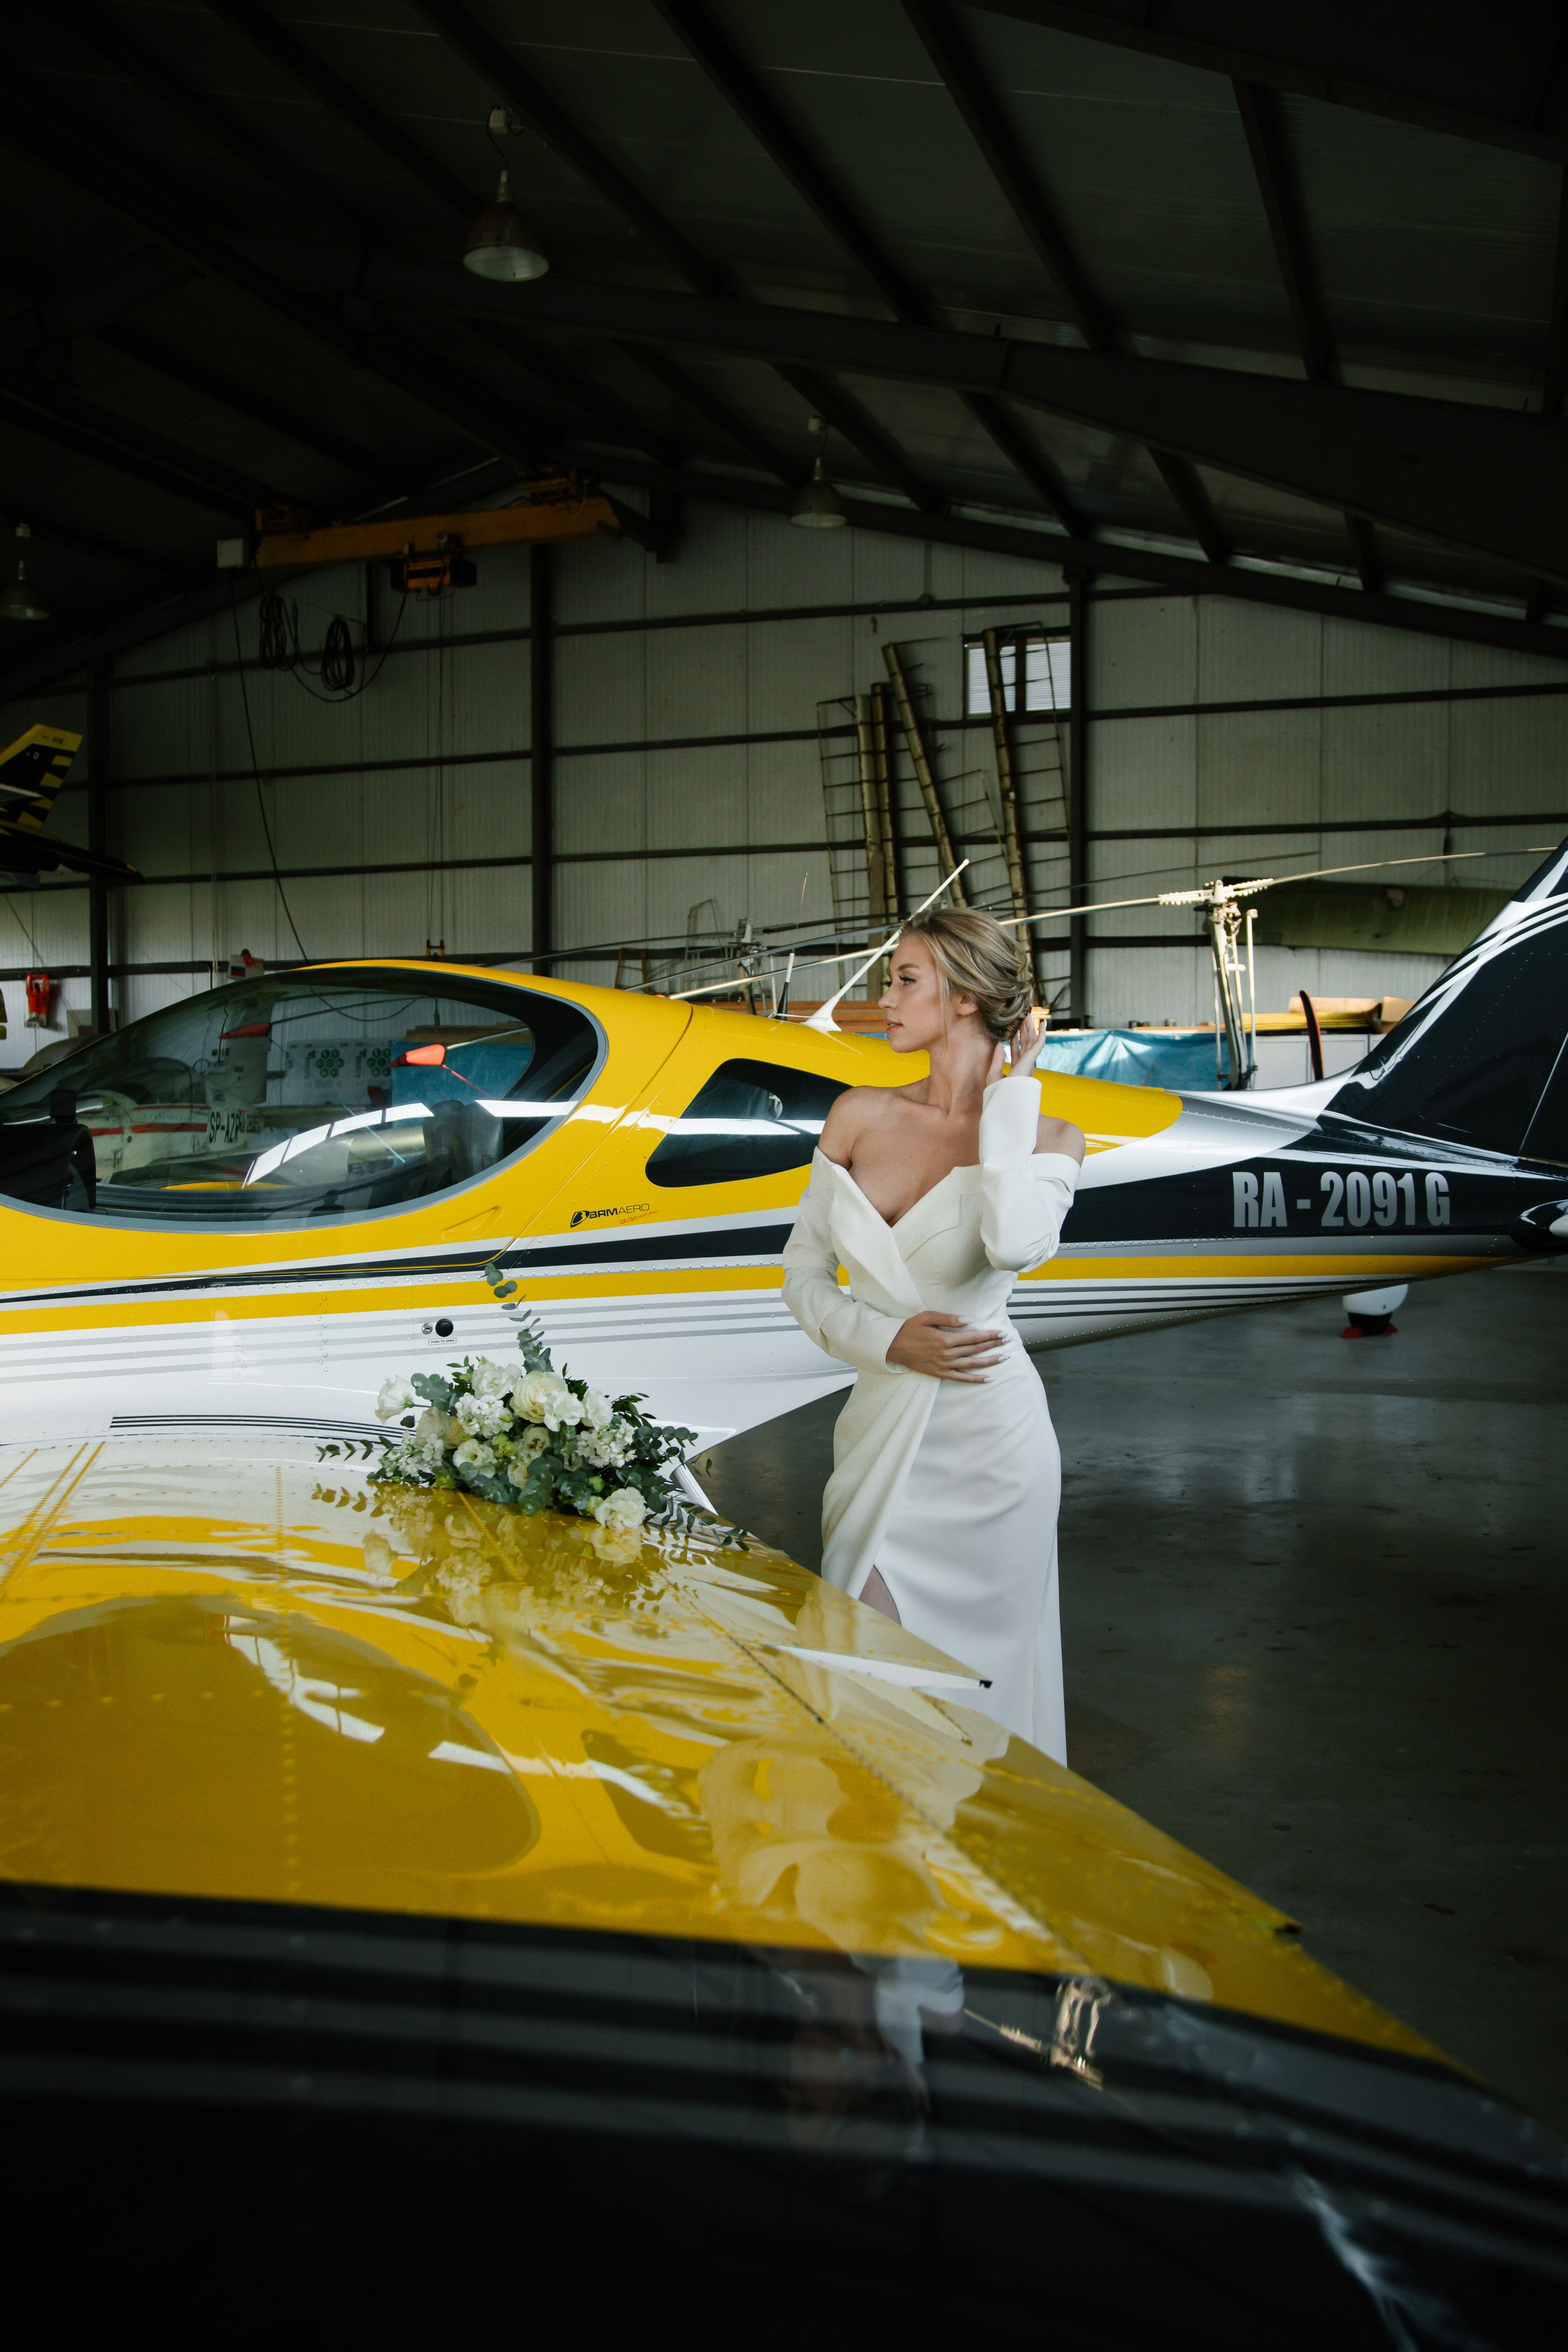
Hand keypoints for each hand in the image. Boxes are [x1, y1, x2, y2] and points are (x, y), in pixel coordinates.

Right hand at [886, 1310, 1005, 1380]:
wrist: (892, 1347)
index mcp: (945, 1339)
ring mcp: (944, 1365)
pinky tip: (987, 1378)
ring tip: (1003, 1357)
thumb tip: (969, 1321)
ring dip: (989, 1361)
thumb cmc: (909, 1329)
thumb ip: (949, 1318)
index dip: (989, 1335)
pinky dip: (975, 1379)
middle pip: (976, 1349)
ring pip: (972, 1364)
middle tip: (1008, 1342)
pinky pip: (961, 1378)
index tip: (1002, 1333)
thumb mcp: (927, 1316)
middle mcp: (947, 1354)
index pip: (974, 1337)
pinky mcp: (940, 1373)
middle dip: (993, 1345)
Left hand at [986, 1009, 1045, 1086]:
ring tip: (1029, 1015)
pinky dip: (1042, 1033)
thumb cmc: (998, 1093)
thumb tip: (1000, 1045)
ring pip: (1031, 1041)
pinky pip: (1039, 1043)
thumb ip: (997, 1060)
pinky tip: (1043, 1023)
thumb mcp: (994, 1074)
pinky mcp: (1031, 1059)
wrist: (1003, 1100)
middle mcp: (1025, 1066)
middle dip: (1024, 1031)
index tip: (1013, 1031)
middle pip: (1025, 1044)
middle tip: (1023, 1018)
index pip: (1017, 1052)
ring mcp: (1029, 1062)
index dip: (1016, 1040)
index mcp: (1017, 1070)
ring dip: (1030, 1028)